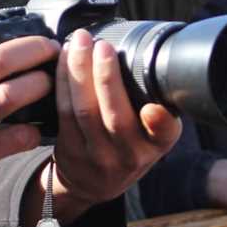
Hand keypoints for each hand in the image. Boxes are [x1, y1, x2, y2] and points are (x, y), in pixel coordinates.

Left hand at [45, 30, 181, 222]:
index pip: (163, 135)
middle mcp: (128, 155)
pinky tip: (65, 58)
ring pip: (85, 111)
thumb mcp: (153, 134)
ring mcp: (96, 155)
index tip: (153, 107)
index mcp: (156, 145)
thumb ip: (156, 107)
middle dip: (107, 77)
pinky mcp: (69, 148)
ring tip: (80, 43)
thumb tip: (148, 57)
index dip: (159, 123)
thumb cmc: (127, 146)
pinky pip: (64, 110)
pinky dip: (63, 80)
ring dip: (80, 72)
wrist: (92, 183)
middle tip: (101, 45)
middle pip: (116, 116)